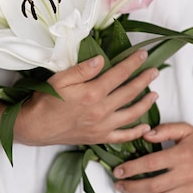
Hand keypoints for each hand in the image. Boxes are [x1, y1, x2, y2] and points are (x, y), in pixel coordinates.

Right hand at [15, 50, 158, 145]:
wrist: (37, 127)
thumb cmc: (46, 100)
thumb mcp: (60, 78)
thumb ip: (82, 69)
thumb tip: (102, 60)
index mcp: (92, 93)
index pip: (119, 74)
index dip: (133, 63)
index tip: (143, 55)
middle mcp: (101, 110)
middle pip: (129, 92)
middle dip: (144, 79)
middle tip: (155, 71)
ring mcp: (102, 126)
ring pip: (132, 114)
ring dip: (146, 103)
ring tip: (155, 94)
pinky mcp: (99, 138)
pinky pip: (123, 137)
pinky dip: (136, 132)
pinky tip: (146, 127)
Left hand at [113, 121, 192, 192]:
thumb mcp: (184, 129)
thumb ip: (164, 130)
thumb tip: (144, 134)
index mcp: (182, 155)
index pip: (150, 164)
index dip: (131, 168)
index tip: (117, 171)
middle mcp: (188, 174)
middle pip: (153, 186)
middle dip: (131, 187)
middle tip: (118, 185)